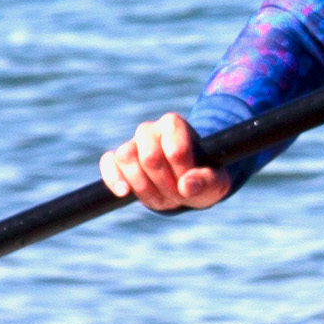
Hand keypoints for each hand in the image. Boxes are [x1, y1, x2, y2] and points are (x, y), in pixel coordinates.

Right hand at [100, 110, 230, 211]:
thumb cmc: (201, 178)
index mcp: (175, 125)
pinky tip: (125, 193)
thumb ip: (207, 182)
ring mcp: (132, 143)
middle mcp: (150, 129)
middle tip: (177, 196)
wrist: (185, 184)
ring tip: (160, 198)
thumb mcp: (215, 182)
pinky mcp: (116, 159)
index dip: (182, 174)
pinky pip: (108, 163)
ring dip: (144, 187)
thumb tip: (186, 186)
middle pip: (150, 157)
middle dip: (164, 184)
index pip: (175, 151)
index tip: (190, 184)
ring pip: (126, 157)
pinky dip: (114, 179)